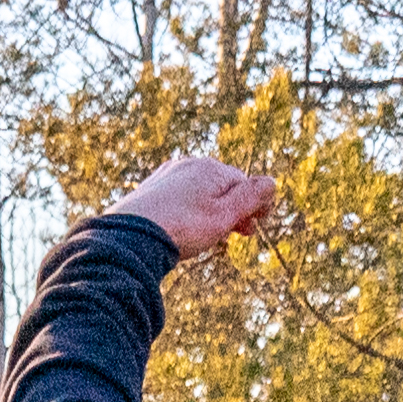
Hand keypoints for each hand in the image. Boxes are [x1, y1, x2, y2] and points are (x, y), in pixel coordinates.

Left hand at [112, 154, 279, 261]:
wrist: (131, 237)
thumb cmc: (182, 228)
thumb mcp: (224, 216)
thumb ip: (250, 198)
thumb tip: (272, 182)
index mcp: (211, 168)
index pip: (243, 182)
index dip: (253, 205)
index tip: (254, 228)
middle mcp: (188, 164)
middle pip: (221, 185)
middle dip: (233, 209)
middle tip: (241, 234)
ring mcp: (166, 175)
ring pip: (199, 191)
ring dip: (211, 211)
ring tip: (212, 235)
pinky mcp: (149, 189)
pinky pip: (179, 197)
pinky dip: (189, 211)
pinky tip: (185, 229)